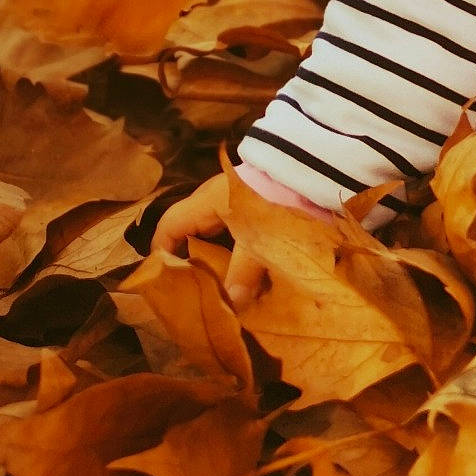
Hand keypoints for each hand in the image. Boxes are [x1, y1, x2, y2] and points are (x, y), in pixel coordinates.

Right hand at [151, 171, 267, 306]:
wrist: (315, 170)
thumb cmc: (279, 200)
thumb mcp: (258, 240)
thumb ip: (243, 274)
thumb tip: (231, 305)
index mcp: (207, 201)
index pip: (169, 225)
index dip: (160, 252)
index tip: (160, 280)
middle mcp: (215, 198)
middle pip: (188, 231)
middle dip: (185, 259)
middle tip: (184, 290)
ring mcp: (234, 200)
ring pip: (210, 232)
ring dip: (209, 257)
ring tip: (208, 286)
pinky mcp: (254, 204)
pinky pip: (230, 231)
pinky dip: (229, 250)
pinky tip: (235, 270)